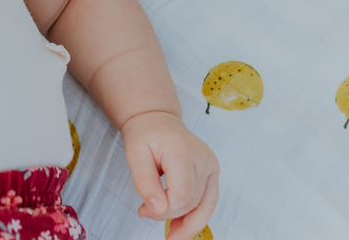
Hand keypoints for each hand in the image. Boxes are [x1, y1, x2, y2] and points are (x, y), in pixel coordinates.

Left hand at [121, 111, 218, 239]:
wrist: (156, 120)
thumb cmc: (144, 135)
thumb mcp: (135, 156)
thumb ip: (145, 183)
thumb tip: (158, 209)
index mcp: (183, 151)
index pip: (182, 194)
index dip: (165, 210)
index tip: (144, 210)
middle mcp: (203, 158)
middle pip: (193, 201)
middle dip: (170, 215)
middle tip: (146, 213)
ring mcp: (212, 165)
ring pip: (206, 206)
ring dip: (189, 224)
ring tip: (172, 236)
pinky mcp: (213, 171)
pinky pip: (209, 201)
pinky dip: (197, 216)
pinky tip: (182, 226)